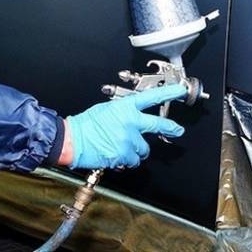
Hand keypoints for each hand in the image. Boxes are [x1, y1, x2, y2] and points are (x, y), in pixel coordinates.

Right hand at [61, 84, 186, 169]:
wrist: (72, 140)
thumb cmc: (85, 124)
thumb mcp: (106, 109)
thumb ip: (123, 111)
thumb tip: (132, 115)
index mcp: (125, 107)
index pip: (151, 97)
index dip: (168, 93)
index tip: (180, 90)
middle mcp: (130, 122)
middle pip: (158, 124)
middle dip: (171, 128)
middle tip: (178, 130)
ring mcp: (128, 139)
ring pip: (144, 149)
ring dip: (137, 149)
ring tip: (123, 146)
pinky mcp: (124, 155)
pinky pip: (133, 160)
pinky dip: (127, 160)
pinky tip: (117, 154)